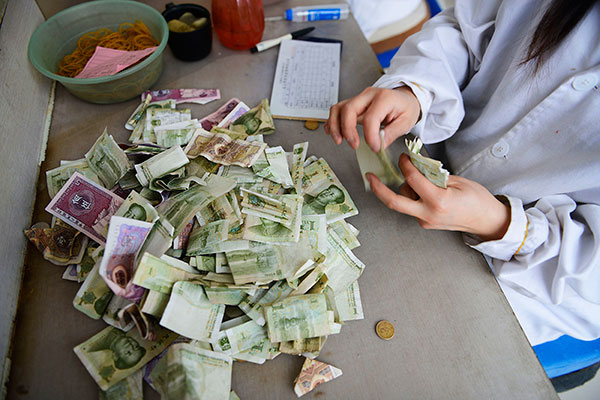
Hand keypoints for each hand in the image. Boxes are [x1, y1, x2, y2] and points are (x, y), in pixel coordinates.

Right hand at [325, 86, 420, 151]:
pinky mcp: (353, 104)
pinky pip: (337, 110)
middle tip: (354, 145)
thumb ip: (392, 134)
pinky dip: (332, 122)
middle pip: (349, 109)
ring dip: (335, 125)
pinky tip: (332, 133)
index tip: (374, 148)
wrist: (405, 98)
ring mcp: (359, 98)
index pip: (371, 117)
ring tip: (339, 140)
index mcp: (384, 98)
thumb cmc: (406, 108)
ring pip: (339, 108)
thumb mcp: (406, 122)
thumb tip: (378, 144)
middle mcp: (369, 95)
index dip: (370, 135)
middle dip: (347, 130)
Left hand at [367, 153, 510, 240]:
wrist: (488, 221)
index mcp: (438, 201)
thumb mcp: (457, 181)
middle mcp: (428, 214)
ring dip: (405, 189)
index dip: (405, 165)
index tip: (402, 157)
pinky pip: (412, 207)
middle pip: (395, 202)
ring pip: (404, 203)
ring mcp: (425, 222)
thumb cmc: (477, 200)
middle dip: (379, 189)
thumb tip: (416, 167)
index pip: (413, 179)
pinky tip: (423, 190)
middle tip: (370, 177)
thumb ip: (433, 176)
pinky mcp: (425, 224)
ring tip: (420, 181)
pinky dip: (413, 196)